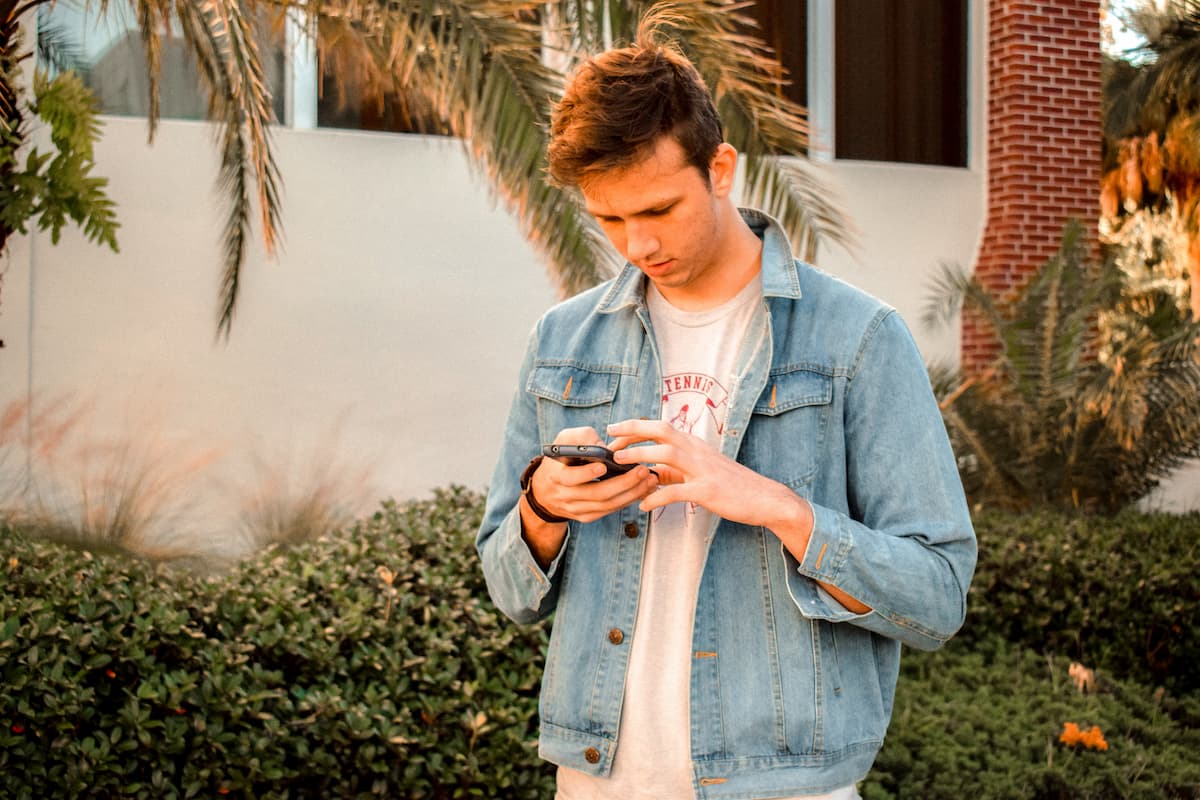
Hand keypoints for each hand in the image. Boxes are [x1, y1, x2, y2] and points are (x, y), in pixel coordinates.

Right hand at [520, 427, 657, 569]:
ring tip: (650, 480)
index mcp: (556, 475)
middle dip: (622, 483)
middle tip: (642, 470)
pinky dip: (628, 500)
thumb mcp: (563, 440)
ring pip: (606, 505)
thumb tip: (604, 446)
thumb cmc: (560, 458)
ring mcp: (576, 509)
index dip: (586, 473)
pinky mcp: (586, 516)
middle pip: (596, 494)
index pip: (570, 478)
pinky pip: (609, 511)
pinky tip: (643, 490)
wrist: (546, 490)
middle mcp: (565, 496)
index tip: (604, 465)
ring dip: (631, 493)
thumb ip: (582, 437)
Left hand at [607, 419, 868, 613]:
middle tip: (610, 441)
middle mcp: (698, 452)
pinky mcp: (708, 491)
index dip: (636, 426)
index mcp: (695, 445)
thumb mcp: (701, 472)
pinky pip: (677, 492)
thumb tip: (649, 473)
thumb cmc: (731, 486)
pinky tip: (643, 506)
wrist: (765, 498)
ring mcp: (703, 470)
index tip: (614, 430)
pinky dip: (657, 497)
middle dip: (633, 432)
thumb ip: (675, 471)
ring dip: (640, 456)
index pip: (662, 427)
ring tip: (620, 462)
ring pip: (667, 455)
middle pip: (662, 431)